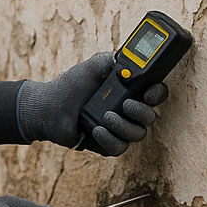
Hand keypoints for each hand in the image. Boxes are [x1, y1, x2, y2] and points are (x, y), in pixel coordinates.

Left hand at [18, 52, 168, 155]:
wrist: (49, 106)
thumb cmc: (71, 85)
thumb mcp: (92, 66)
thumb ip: (112, 59)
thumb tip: (129, 57)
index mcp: (129, 91)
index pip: (155, 94)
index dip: (157, 94)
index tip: (148, 93)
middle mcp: (128, 111)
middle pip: (151, 117)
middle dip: (141, 112)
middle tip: (125, 105)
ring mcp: (119, 129)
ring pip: (138, 134)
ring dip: (123, 126)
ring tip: (104, 117)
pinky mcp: (108, 144)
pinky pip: (120, 148)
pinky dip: (110, 140)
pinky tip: (96, 130)